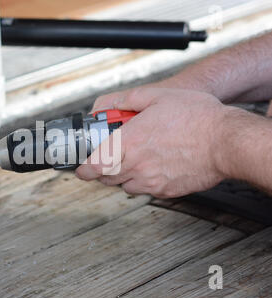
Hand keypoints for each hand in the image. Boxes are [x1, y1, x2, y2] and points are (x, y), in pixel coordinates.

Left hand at [75, 87, 230, 197]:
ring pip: (124, 186)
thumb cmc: (197, 117)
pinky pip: (145, 190)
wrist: (227, 141)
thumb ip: (127, 100)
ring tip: (136, 159)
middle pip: (106, 178)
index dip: (83, 170)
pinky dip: (143, 181)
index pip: (93, 166)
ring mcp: (151, 181)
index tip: (81, 168)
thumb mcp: (158, 96)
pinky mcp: (165, 191)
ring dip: (123, 175)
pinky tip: (155, 166)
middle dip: (103, 169)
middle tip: (111, 156)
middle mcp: (137, 165)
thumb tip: (108, 105)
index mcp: (130, 142)